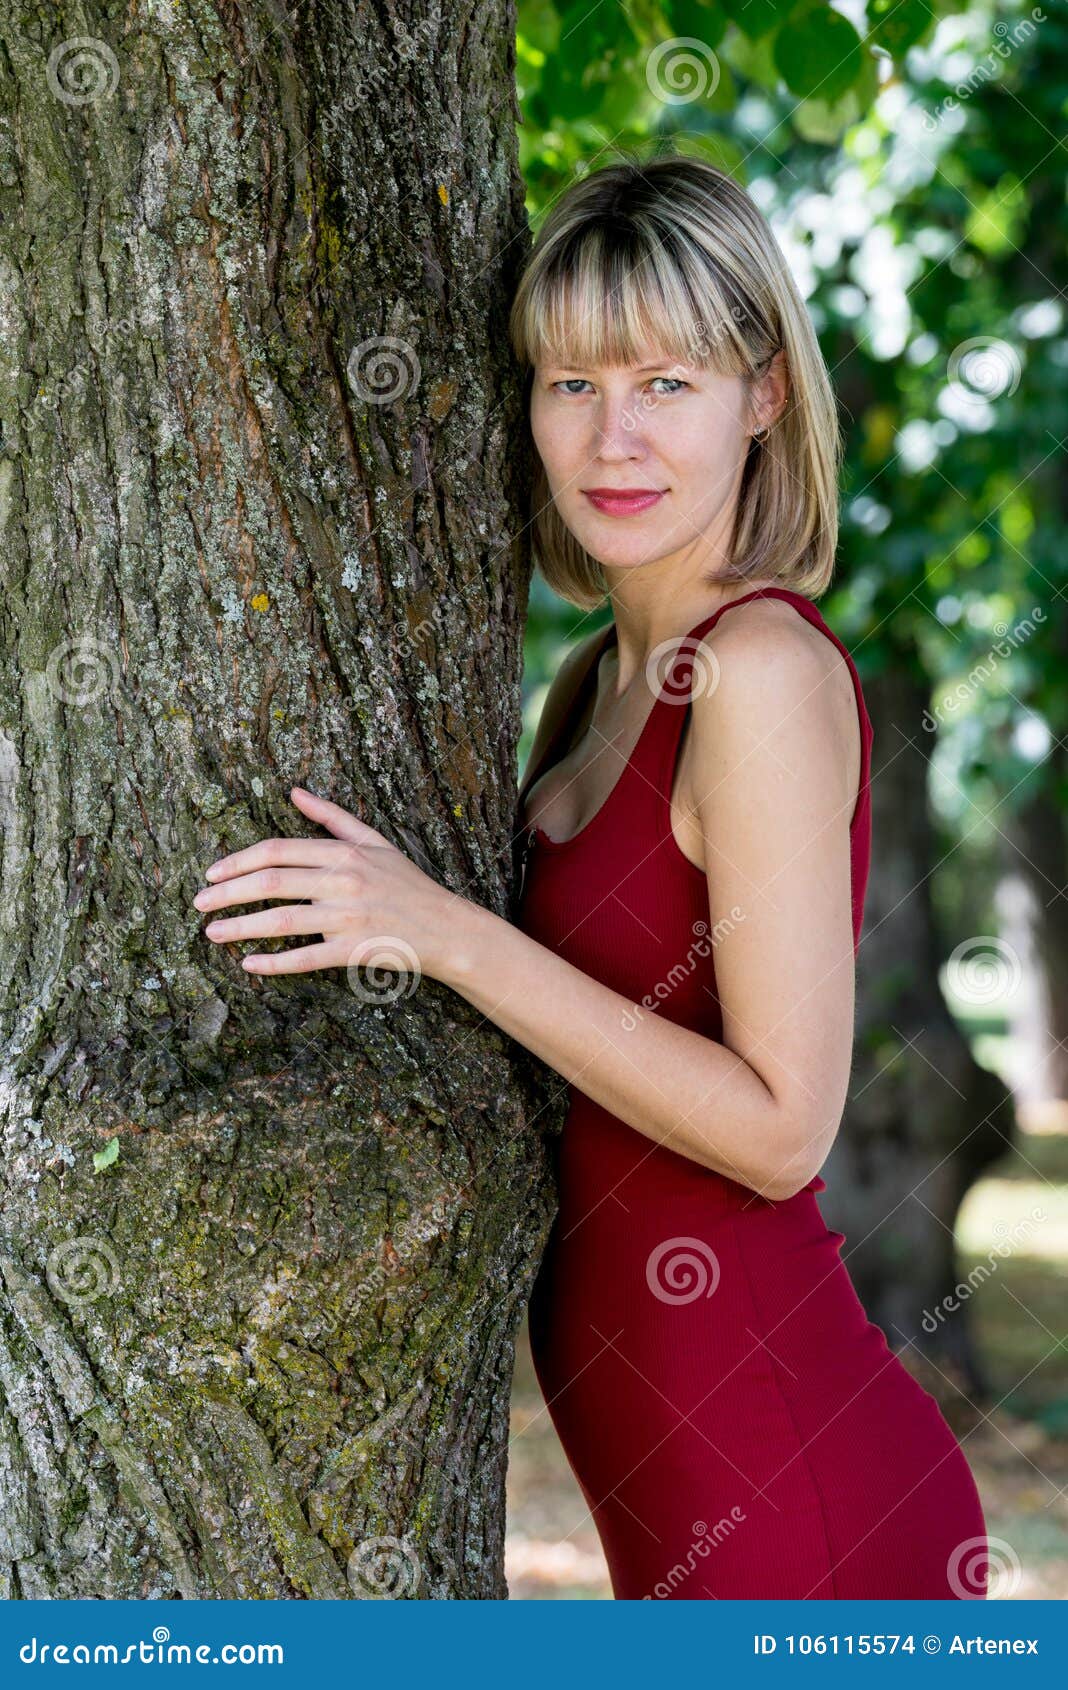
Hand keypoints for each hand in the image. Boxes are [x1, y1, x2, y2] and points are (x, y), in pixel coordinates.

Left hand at [193, 786, 463, 985]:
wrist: (446, 929)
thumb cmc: (407, 884)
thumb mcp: (374, 841)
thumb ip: (332, 816)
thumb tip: (293, 791)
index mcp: (344, 853)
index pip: (278, 850)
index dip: (238, 860)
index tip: (212, 872)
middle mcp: (344, 882)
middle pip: (271, 882)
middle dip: (227, 892)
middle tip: (199, 902)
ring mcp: (348, 918)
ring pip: (281, 920)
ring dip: (240, 927)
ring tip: (212, 933)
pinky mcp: (353, 950)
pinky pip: (305, 958)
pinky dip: (273, 963)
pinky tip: (248, 965)